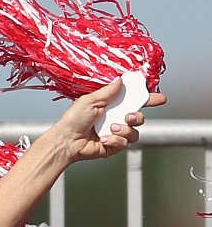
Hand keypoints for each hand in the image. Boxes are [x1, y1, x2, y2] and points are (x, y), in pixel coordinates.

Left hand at [48, 80, 166, 163]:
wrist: (66, 140)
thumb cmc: (73, 120)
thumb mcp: (91, 100)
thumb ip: (108, 91)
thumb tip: (121, 80)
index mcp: (111, 106)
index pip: (133, 100)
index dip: (147, 99)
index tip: (160, 98)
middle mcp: (115, 119)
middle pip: (139, 117)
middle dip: (138, 116)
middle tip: (129, 116)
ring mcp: (115, 133)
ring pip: (135, 132)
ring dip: (126, 129)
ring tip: (112, 128)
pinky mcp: (113, 146)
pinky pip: (125, 142)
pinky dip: (116, 139)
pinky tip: (104, 138)